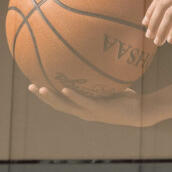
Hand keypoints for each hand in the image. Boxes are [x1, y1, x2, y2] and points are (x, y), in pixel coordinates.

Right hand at [27, 82, 149, 127]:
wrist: (141, 112)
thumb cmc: (127, 99)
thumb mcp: (110, 87)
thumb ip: (100, 77)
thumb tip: (96, 58)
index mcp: (84, 108)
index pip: (62, 103)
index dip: (48, 96)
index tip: (36, 85)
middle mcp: (84, 112)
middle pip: (58, 105)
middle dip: (43, 97)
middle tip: (29, 86)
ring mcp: (91, 112)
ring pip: (66, 106)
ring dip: (52, 98)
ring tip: (39, 88)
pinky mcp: (99, 109)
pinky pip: (83, 101)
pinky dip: (73, 96)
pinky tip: (64, 88)